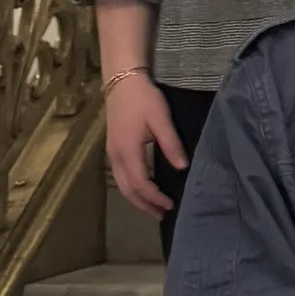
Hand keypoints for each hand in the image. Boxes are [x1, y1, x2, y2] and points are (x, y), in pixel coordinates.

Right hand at [106, 73, 186, 216]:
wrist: (122, 80)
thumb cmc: (143, 98)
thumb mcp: (161, 119)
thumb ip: (171, 144)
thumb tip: (183, 168)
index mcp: (127, 151)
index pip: (141, 184)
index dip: (155, 198)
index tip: (170, 205)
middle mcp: (115, 156)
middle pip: (128, 189)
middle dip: (144, 204)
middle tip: (162, 215)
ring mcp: (111, 152)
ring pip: (121, 184)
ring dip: (137, 198)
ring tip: (153, 207)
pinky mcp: (112, 147)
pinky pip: (120, 176)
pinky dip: (131, 187)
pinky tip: (143, 187)